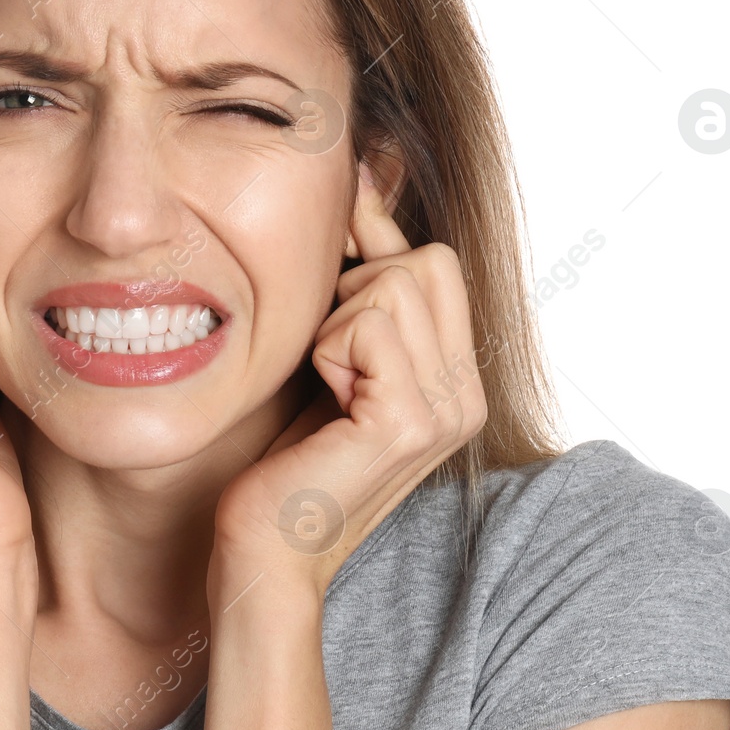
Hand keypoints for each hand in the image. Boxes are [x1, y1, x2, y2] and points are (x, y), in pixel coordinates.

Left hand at [212, 190, 487, 600]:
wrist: (263, 547)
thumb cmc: (280, 453)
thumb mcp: (328, 357)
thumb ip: (355, 289)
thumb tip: (360, 182)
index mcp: (456, 379)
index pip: (434, 260)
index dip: (373, 243)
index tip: (329, 255)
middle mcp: (467, 394)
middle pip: (424, 259)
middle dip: (355, 286)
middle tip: (323, 354)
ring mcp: (447, 409)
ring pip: (395, 282)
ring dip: (336, 321)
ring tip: (322, 381)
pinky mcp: (411, 422)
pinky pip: (369, 323)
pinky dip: (328, 349)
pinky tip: (321, 400)